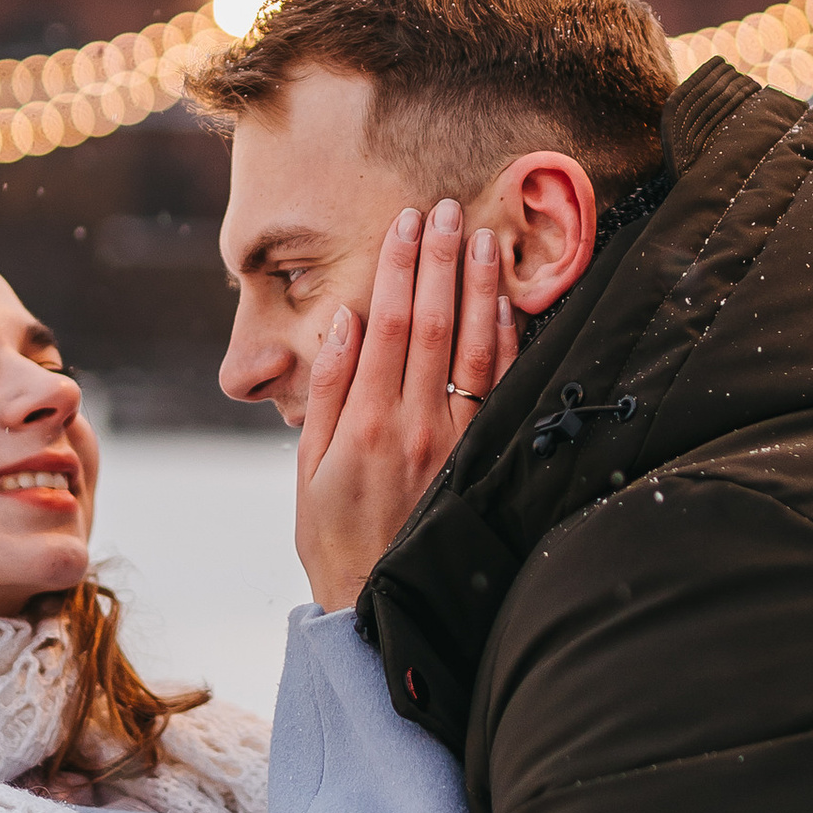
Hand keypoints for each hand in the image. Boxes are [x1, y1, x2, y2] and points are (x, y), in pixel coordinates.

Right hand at [293, 201, 517, 614]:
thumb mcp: (307, 467)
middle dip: (440, 260)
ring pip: (475, 347)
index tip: (405, 222)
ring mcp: (455, 441)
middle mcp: (415, 425)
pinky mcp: (481, 457)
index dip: (399, 266)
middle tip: (445, 209)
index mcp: (364, 422)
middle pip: (434, 322)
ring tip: (481, 237)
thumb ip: (327, 391)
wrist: (380, 604)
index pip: (388, 322)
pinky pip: (500, 386)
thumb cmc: (333, 534)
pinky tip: (506, 302)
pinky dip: (505, 340)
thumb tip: (346, 322)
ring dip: (479, 288)